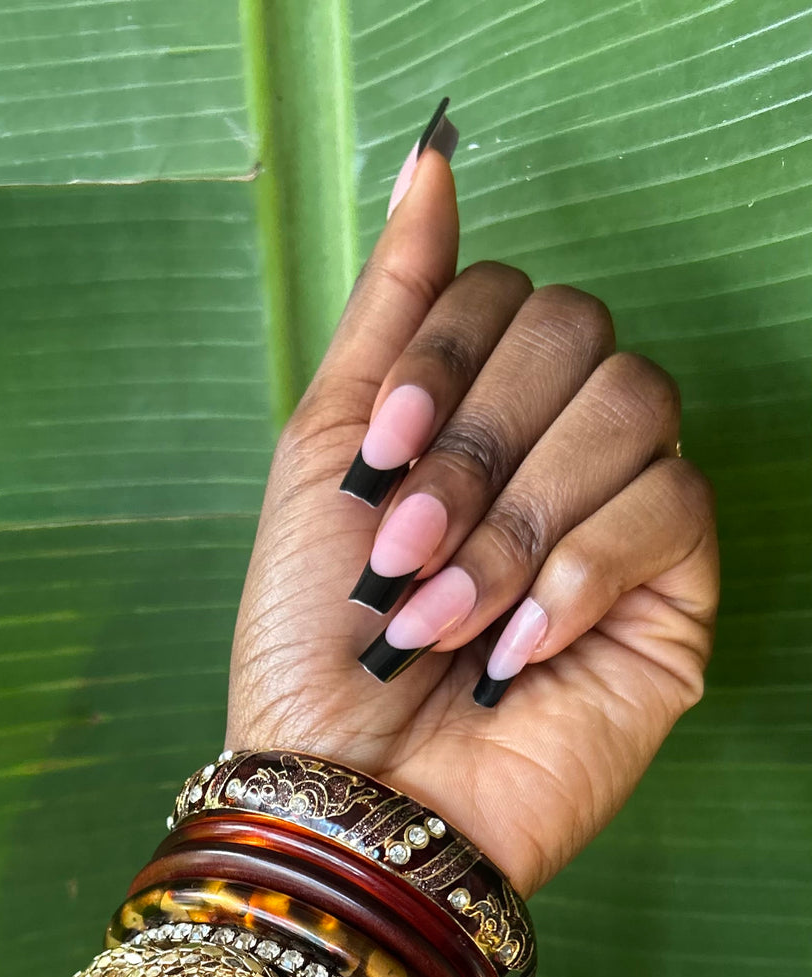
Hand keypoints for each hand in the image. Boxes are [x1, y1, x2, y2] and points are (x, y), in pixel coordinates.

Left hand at [227, 147, 717, 896]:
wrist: (348, 798)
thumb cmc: (316, 650)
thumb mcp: (324, 456)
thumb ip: (388, 314)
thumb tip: (435, 163)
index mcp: (475, 413)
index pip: (511, 295)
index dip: (446, 358)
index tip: (377, 456)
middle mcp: (556, 454)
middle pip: (581, 334)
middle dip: (475, 442)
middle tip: (404, 549)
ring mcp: (622, 523)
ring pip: (636, 409)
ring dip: (516, 517)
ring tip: (446, 616)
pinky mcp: (674, 600)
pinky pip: (675, 510)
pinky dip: (580, 570)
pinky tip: (520, 645)